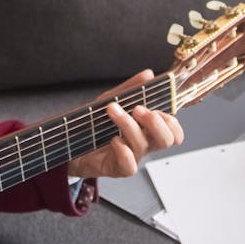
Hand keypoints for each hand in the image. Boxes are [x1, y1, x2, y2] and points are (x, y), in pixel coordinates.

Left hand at [67, 70, 183, 179]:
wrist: (70, 143)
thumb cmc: (94, 124)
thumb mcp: (111, 100)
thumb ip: (130, 89)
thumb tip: (148, 74)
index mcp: (147, 130)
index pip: (174, 133)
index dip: (172, 122)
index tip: (156, 108)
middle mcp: (143, 145)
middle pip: (167, 140)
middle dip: (155, 122)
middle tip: (137, 109)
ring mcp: (131, 157)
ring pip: (143, 145)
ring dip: (128, 124)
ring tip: (112, 111)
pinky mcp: (116, 168)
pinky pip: (129, 166)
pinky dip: (123, 150)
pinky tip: (113, 139)